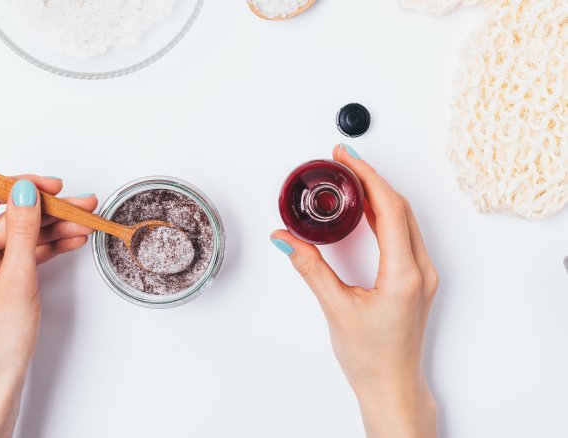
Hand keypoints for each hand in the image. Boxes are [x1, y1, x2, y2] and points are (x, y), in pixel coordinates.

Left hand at [0, 176, 96, 437]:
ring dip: (54, 228)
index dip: (21, 187)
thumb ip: (22, 231)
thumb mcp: (17, 279)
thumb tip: (24, 192)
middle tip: (82, 205)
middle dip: (48, 210)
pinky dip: (48, 246)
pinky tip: (72, 240)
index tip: (52, 186)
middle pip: (9, 216)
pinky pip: (23, 252)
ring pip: (21, 234)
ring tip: (86, 224)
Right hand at [271, 145, 438, 437]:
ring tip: (350, 179)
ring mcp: (422, 274)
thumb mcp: (336, 309)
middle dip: (371, 179)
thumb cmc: (371, 358)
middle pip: (400, 207)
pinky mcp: (416, 280)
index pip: (390, 209)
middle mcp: (420, 270)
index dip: (368, 177)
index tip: (347, 158)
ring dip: (379, 195)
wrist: (392, 387)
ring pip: (404, 219)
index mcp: (404, 274)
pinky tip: (364, 210)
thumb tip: (286, 239)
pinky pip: (403, 234)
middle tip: (343, 161)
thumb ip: (310, 268)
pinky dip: (384, 215)